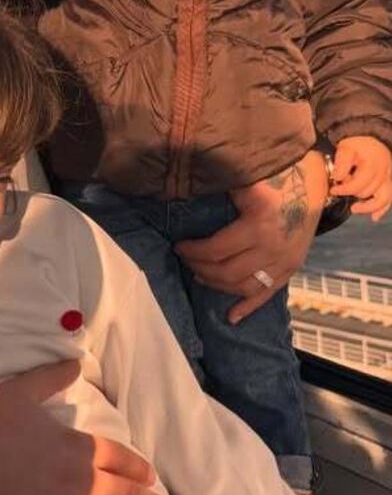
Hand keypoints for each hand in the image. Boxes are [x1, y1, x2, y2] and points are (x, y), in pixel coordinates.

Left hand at [175, 150, 327, 323]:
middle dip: (200, 269)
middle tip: (187, 261)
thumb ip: (220, 190)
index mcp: (259, 224)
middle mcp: (273, 247)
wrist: (315, 183)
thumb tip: (185, 196)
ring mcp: (284, 262)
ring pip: (243, 287)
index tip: (178, 246)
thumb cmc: (275, 177)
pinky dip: (248, 308)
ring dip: (217, 285)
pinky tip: (231, 317)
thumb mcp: (246, 180)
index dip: (192, 251)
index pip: (216, 249)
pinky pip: (267, 295)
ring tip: (201, 277)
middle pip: (226, 272)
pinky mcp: (292, 269)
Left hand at [332, 136, 391, 221]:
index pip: (358, 185)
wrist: (371, 136)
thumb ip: (341, 163)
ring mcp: (389, 177)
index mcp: (373, 163)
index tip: (333, 189)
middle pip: (368, 192)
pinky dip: (382, 209)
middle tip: (343, 189)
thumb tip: (338, 178)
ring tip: (354, 209)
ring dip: (368, 206)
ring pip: (383, 199)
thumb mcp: (345, 148)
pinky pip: (390, 198)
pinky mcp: (390, 181)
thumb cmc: (356, 143)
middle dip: (353, 193)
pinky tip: (374, 218)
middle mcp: (384, 171)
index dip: (343, 190)